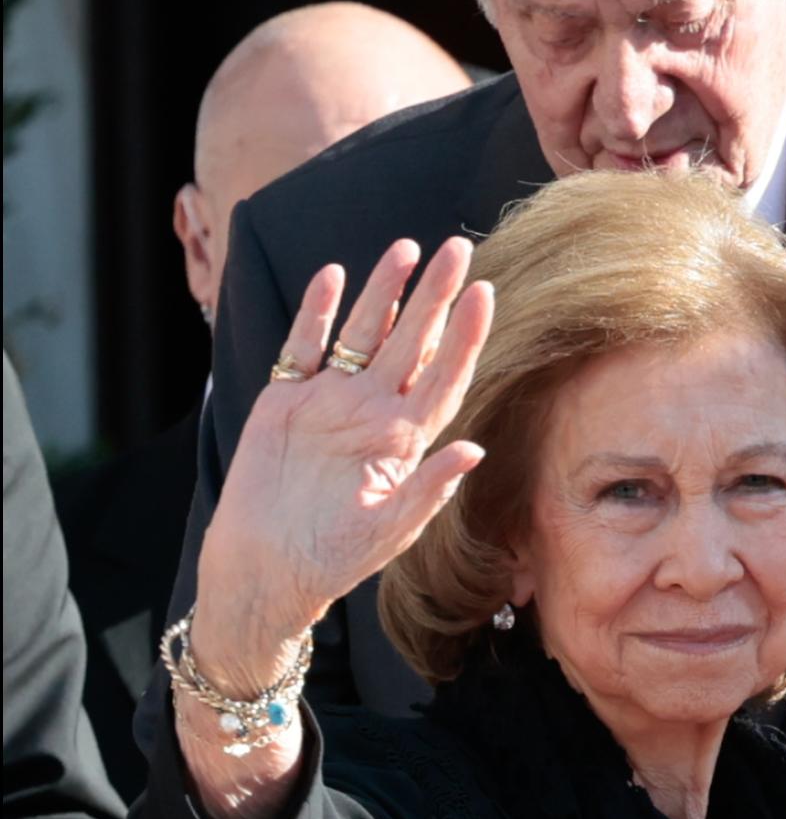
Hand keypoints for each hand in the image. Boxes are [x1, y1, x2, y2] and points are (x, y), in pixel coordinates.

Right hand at [197, 236, 492, 682]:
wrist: (266, 569)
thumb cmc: (334, 558)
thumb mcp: (388, 530)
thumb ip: (429, 488)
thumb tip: (475, 449)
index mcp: (405, 440)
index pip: (444, 376)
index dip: (466, 337)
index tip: (486, 294)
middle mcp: (374, 412)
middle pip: (411, 341)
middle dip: (434, 296)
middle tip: (457, 248)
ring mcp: (331, 401)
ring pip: (363, 333)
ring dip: (383, 292)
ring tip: (405, 249)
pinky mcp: (286, 400)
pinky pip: (305, 346)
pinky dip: (317, 313)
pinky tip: (333, 277)